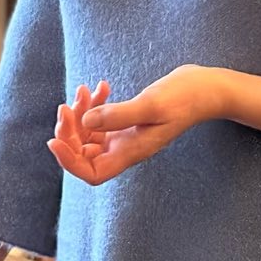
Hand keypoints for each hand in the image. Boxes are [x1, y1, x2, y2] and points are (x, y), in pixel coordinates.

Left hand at [46, 66, 221, 185]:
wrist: (206, 88)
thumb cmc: (185, 98)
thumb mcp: (151, 105)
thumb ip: (119, 115)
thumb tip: (85, 123)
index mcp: (131, 153)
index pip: (92, 173)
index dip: (69, 162)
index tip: (54, 140)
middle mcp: (126, 149)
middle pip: (84, 154)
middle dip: (69, 131)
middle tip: (66, 106)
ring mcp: (126, 136)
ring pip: (89, 134)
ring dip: (80, 113)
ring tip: (84, 90)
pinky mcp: (127, 122)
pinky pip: (100, 119)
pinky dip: (94, 104)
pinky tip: (101, 87)